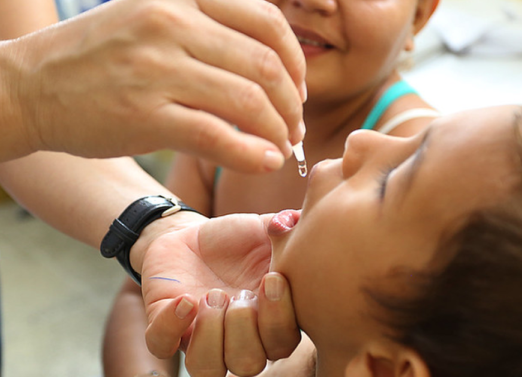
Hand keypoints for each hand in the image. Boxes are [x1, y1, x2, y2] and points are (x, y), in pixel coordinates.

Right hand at [3, 0, 305, 170]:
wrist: (30, 86)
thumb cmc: (99, 57)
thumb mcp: (151, 20)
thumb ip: (206, 31)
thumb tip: (268, 67)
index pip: (266, 21)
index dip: (295, 60)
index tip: (298, 89)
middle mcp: (170, 23)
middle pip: (264, 64)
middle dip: (292, 103)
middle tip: (295, 126)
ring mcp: (156, 69)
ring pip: (248, 101)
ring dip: (278, 130)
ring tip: (282, 146)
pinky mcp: (144, 115)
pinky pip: (217, 135)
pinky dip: (252, 153)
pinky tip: (266, 161)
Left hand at [131, 212, 298, 361]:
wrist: (193, 234)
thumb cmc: (238, 239)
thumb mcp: (267, 229)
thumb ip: (293, 231)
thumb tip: (309, 223)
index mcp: (267, 317)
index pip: (283, 343)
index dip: (279, 320)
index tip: (270, 279)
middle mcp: (236, 335)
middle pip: (248, 364)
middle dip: (244, 331)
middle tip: (237, 294)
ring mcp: (199, 334)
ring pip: (206, 368)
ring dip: (211, 337)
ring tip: (211, 297)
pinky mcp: (165, 325)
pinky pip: (162, 345)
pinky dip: (171, 327)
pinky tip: (184, 299)